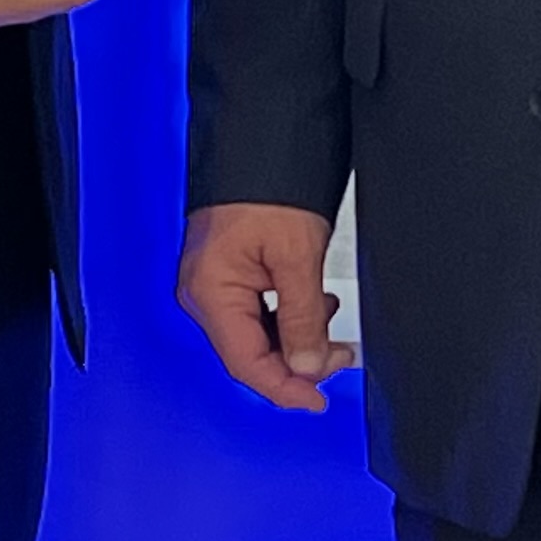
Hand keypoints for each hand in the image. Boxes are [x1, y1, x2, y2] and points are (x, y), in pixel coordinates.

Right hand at [179, 203, 359, 412]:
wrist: (262, 141)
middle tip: (338, 353)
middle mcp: (201, 292)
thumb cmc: (268, 188)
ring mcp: (211, 283)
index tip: (318, 400)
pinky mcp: (225, 273)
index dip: (284, 388)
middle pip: (248, 352)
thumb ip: (302, 320)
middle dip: (296, 360)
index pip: (246, 363)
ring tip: (327, 317)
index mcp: (209, 292)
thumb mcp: (297, 258)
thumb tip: (309, 367)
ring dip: (294, 336)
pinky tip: (310, 304)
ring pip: (254, 333)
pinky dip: (285, 316)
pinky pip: (254, 311)